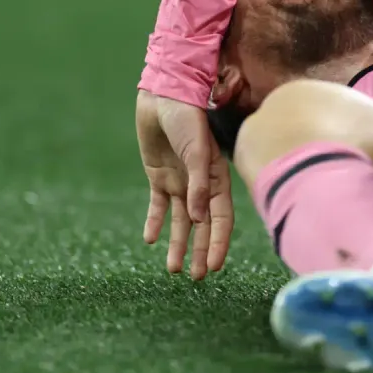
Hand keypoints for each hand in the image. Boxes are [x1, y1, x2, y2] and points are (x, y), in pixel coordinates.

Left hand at [136, 90, 234, 279]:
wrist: (163, 95)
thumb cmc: (187, 118)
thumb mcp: (195, 150)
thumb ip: (198, 184)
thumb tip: (199, 219)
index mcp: (216, 177)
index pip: (221, 218)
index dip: (218, 243)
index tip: (213, 268)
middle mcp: (200, 183)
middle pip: (202, 225)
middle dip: (200, 250)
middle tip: (195, 277)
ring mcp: (180, 181)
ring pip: (181, 220)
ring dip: (178, 243)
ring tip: (173, 269)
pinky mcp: (159, 176)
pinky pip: (158, 205)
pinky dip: (156, 221)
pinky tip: (151, 240)